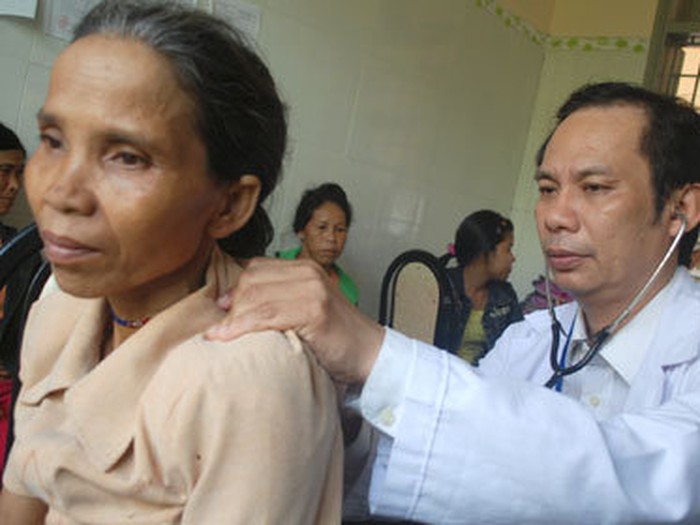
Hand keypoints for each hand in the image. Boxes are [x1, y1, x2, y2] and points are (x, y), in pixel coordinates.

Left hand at [206, 257, 384, 383]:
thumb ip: (277, 301)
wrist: (370, 354)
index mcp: (305, 269)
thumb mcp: (304, 310)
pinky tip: (227, 337)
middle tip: (224, 330)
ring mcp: (312, 290)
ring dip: (233, 319)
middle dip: (232, 306)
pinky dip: (241, 326)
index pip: (256, 268)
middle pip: (251, 280)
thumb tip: (230, 305)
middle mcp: (308, 273)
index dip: (235, 290)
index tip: (224, 313)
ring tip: (221, 337)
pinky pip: (265, 314)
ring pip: (255, 296)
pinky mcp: (313, 310)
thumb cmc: (336, 339)